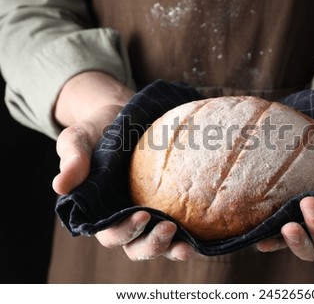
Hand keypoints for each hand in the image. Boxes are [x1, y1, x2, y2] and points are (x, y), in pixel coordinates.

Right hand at [52, 71, 194, 260]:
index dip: (124, 231)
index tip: (143, 215)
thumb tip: (60, 186)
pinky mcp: (169, 204)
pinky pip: (181, 227)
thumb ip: (72, 159)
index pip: (110, 233)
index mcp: (101, 211)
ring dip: (173, 248)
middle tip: (168, 229)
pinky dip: (191, 235)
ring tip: (188, 246)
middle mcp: (126, 218)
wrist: (125, 115)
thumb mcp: (79, 139)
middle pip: (137, 247)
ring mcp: (150, 213)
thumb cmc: (99, 130)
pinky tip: (204, 232)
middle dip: (152, 245)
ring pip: (160, 243)